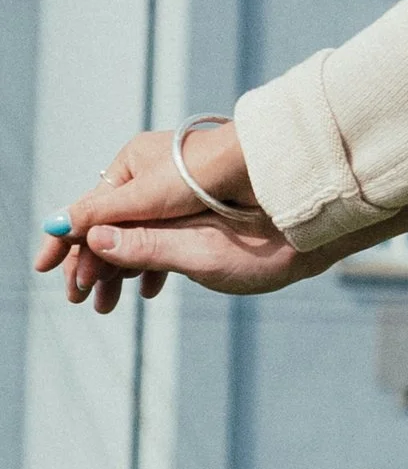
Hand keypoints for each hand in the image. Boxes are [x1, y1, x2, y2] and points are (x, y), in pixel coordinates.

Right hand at [38, 126, 307, 310]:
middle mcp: (155, 175)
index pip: (93, 209)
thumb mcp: (181, 224)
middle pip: (112, 224)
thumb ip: (134, 235)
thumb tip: (86, 241)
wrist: (300, 195)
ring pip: (137, 234)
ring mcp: (178, 194)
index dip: (67, 241)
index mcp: (139, 164)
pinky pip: (163, 239)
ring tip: (108, 304)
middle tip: (81, 299)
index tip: (46, 270)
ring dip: (120, 270)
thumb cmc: (239, 197)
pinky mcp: (200, 213)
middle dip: (94, 263)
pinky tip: (150, 290)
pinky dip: (151, 264)